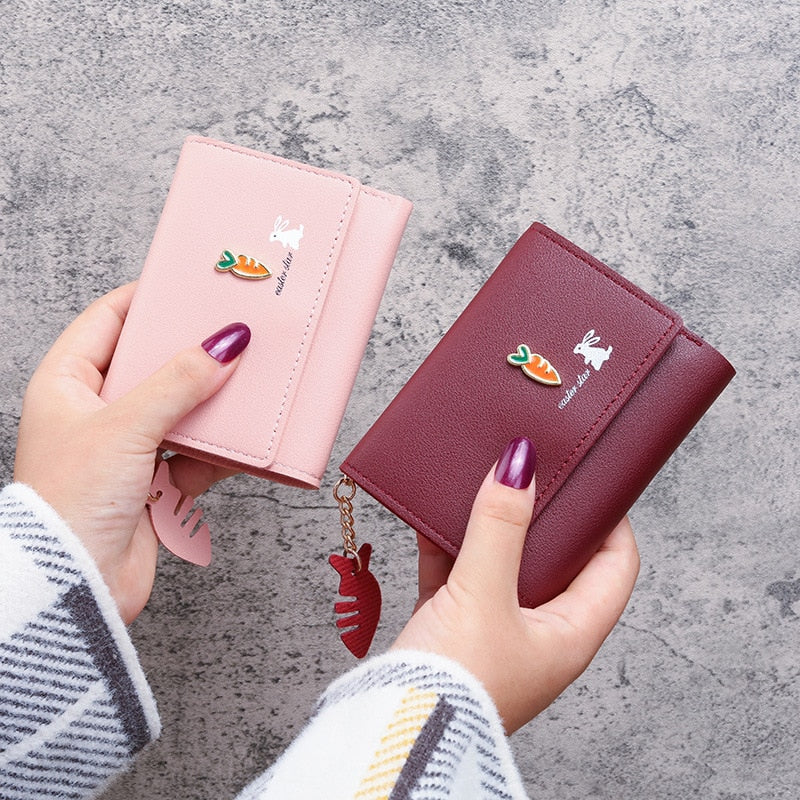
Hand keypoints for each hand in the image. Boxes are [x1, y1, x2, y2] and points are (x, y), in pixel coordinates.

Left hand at [13, 283, 250, 622]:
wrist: (77, 584)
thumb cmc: (72, 500)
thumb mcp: (127, 426)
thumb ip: (179, 382)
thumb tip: (225, 342)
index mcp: (67, 382)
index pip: (108, 319)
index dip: (147, 299)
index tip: (191, 285)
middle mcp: (94, 409)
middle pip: (151, 363)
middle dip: (191, 354)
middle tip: (232, 334)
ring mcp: (125, 445)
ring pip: (178, 407)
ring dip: (208, 407)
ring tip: (241, 391)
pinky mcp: (151, 478)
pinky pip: (192, 450)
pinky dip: (211, 452)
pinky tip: (230, 452)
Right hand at [391, 436, 639, 732]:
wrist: (396, 730)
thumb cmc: (456, 684)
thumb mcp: (483, 594)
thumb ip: (500, 527)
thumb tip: (520, 466)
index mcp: (571, 633)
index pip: (615, 565)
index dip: (608, 520)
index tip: (588, 480)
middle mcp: (540, 633)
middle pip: (556, 560)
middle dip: (540, 516)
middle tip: (528, 476)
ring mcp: (497, 632)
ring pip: (503, 566)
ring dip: (490, 530)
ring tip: (480, 489)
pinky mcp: (455, 631)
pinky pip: (459, 577)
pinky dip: (448, 549)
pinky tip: (432, 521)